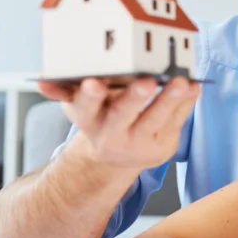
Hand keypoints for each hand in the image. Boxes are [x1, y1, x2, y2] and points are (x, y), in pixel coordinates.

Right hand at [38, 76, 200, 170]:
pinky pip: (177, 121)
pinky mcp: (163, 144)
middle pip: (123, 116)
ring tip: (182, 82)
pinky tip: (195, 86)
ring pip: (156, 119)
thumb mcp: (80, 107)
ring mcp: (140, 142)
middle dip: (134, 98)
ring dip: (170, 99)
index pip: (86, 109)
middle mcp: (113, 135)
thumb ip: (64, 91)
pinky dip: (187, 104)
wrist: (117, 156)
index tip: (93, 83)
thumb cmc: (101, 119)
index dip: (89, 97)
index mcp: (89, 121)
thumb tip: (42, 81)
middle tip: (146, 80)